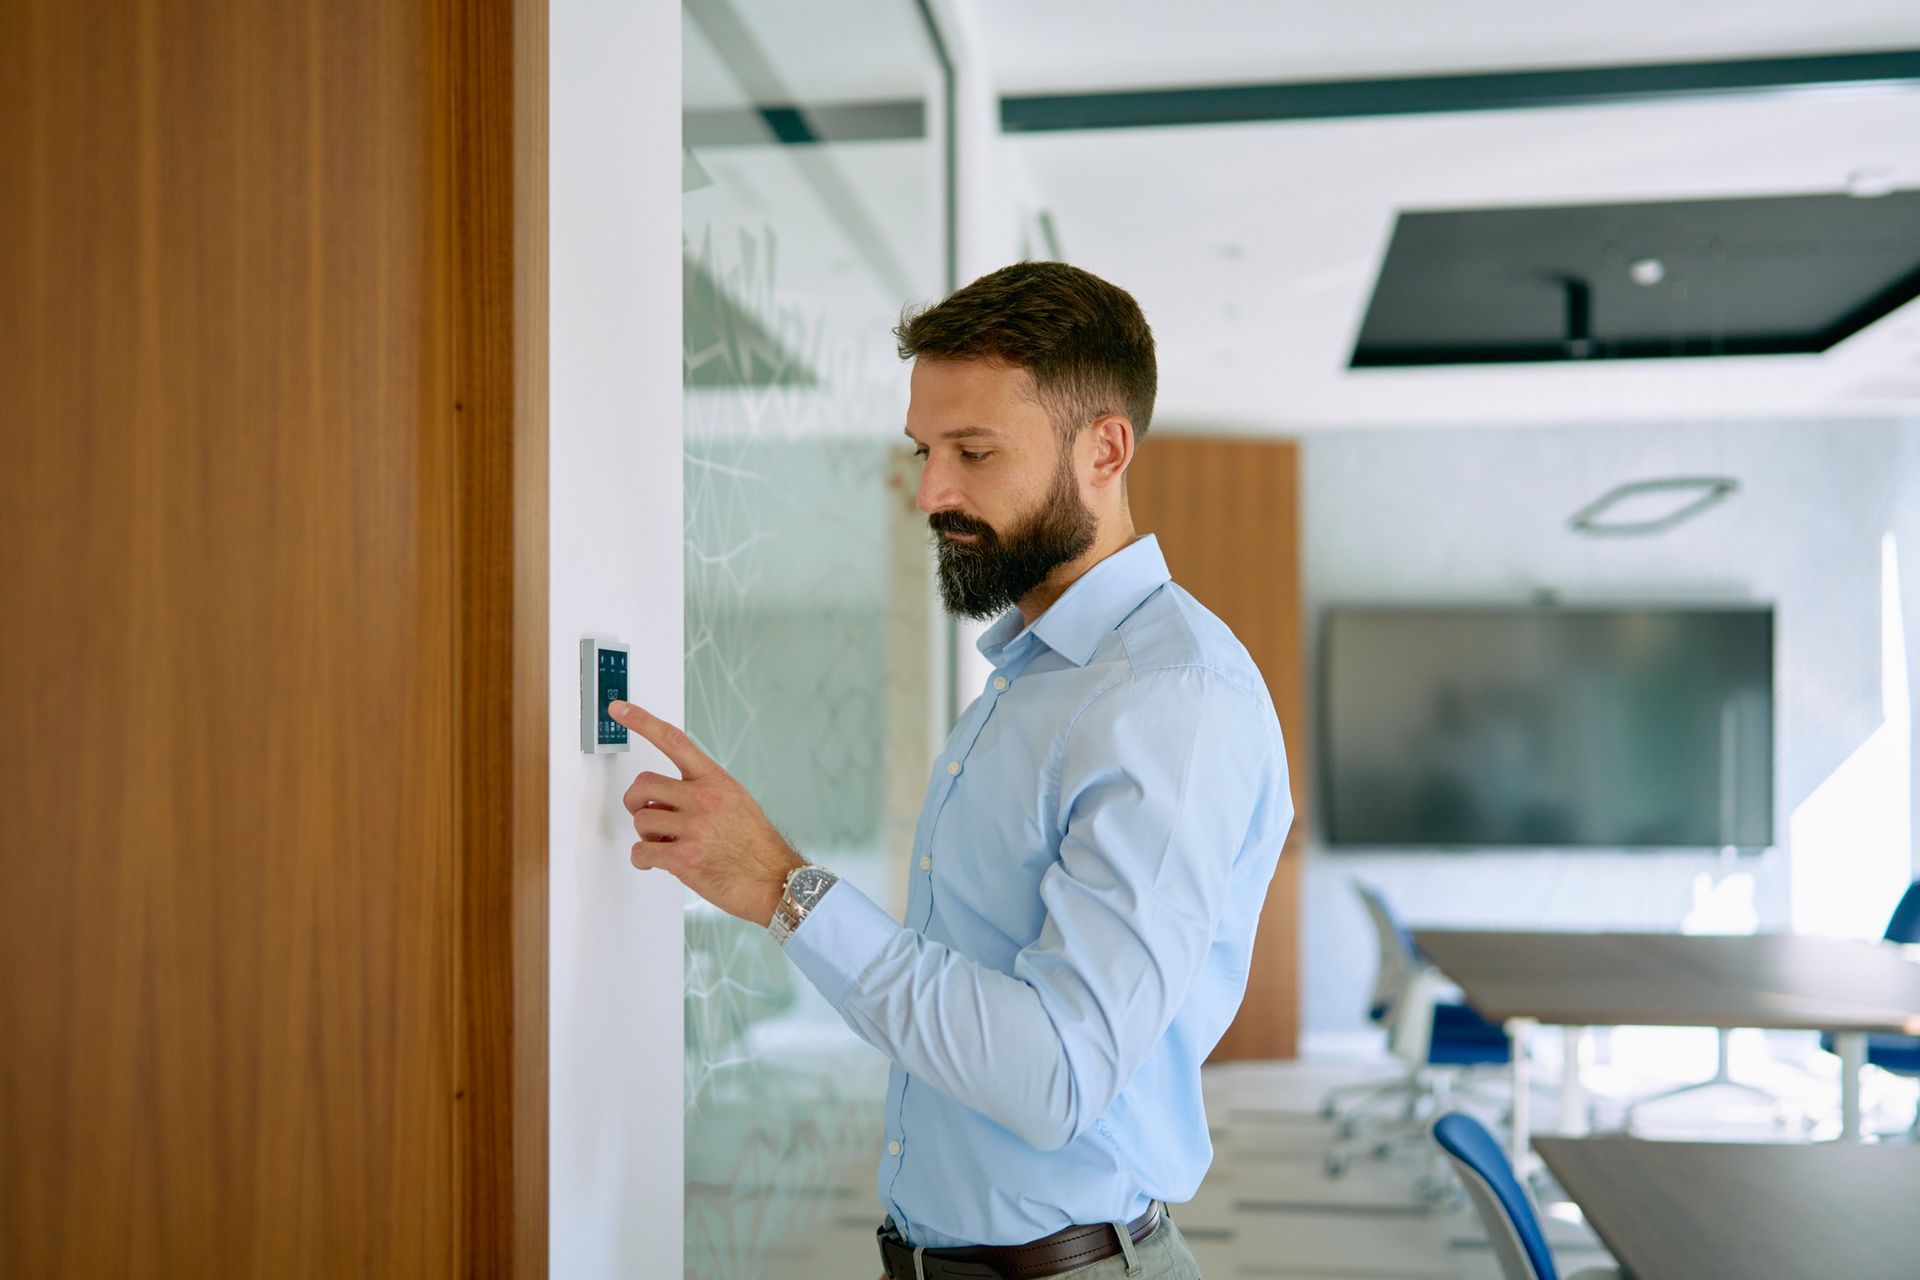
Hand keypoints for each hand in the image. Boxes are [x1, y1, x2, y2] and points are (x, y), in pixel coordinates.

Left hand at [609, 700, 803, 926]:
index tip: (618, 708)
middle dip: (635, 801)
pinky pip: (641, 852)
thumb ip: (701, 791)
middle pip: (643, 785)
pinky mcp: (684, 857)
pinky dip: (642, 859)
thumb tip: (664, 798)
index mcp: (714, 780)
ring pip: (640, 820)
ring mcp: (694, 827)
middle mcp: (703, 799)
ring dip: (645, 834)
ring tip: (664, 842)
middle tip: (642, 812)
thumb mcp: (735, 801)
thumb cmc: (755, 843)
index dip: (641, 722)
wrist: (775, 879)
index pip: (673, 741)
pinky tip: (655, 861)